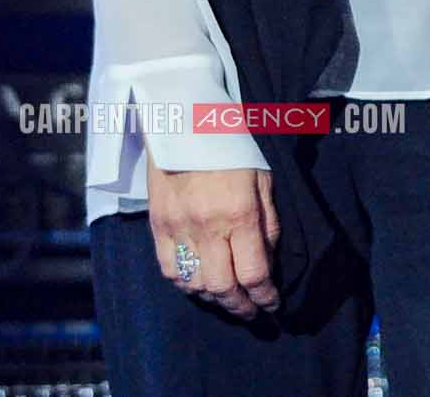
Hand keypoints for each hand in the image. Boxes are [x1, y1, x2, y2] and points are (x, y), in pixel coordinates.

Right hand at [146, 149, 281, 317]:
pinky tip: (199, 284)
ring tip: (227, 298)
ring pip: (195, 285)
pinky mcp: (158, 226)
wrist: (185, 119)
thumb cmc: (232, 142)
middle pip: (223, 288)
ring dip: (214, 298)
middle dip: (241, 306)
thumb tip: (268, 258)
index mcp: (239, 212)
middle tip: (251, 310)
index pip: (253, 272)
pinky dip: (186, 285)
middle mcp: (208, 226)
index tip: (272, 304)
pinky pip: (170, 271)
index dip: (265, 296)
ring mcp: (179, 228)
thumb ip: (268, 220)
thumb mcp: (263, 176)